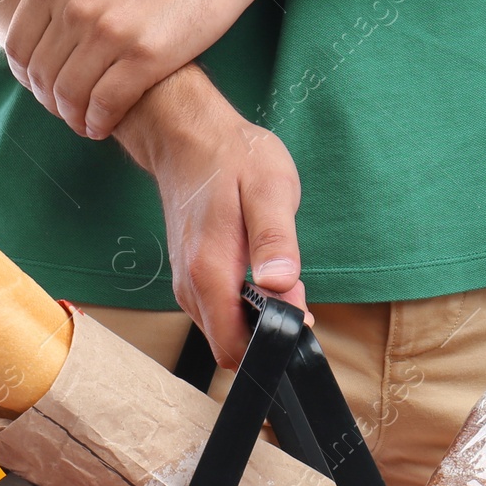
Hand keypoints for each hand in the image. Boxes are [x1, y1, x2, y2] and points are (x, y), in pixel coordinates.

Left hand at [0, 0, 270, 141]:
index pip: (20, 46)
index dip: (28, 76)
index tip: (45, 85)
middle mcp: (76, 6)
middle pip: (44, 76)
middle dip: (50, 100)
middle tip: (66, 108)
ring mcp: (110, 33)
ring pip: (71, 95)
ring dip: (73, 116)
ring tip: (84, 121)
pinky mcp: (145, 56)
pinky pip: (107, 104)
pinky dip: (100, 121)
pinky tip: (104, 124)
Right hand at [124, 74, 309, 370]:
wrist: (187, 137)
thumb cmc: (231, 159)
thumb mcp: (269, 189)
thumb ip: (276, 241)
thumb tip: (282, 287)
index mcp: (209, 273)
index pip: (235, 348)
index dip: (272, 344)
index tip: (298, 315)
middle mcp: (190, 289)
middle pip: (232, 346)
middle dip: (269, 331)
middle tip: (293, 287)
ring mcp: (186, 287)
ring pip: (227, 332)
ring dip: (258, 318)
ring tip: (277, 273)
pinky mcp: (190, 281)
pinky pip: (220, 314)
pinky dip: (246, 306)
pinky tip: (259, 272)